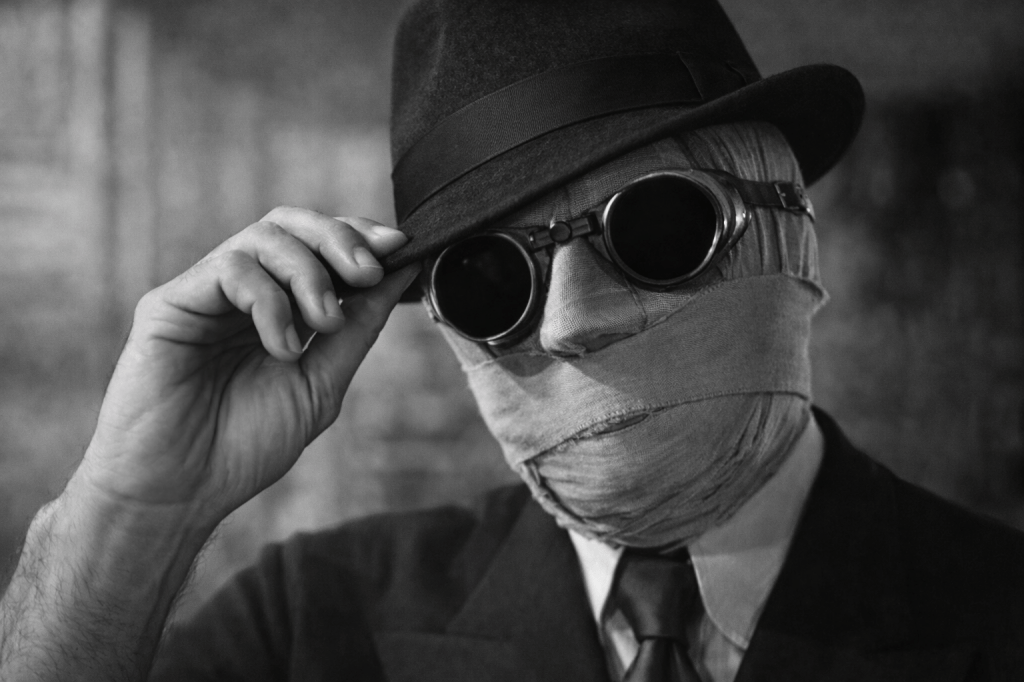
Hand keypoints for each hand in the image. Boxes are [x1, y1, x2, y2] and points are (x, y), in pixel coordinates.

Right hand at [73, 206, 418, 525]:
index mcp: (277, 308)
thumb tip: (403, 271)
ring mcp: (204, 294)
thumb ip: (358, 327)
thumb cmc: (244, 446)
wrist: (179, 494)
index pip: (317, 246)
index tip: (399, 247)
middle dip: (339, 237)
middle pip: (290, 224)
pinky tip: (282, 346)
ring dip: (310, 273)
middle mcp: (239, 292)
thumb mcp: (322, 383)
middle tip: (369, 271)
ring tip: (325, 323)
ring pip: (263, 237)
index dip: (358, 236)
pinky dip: (269, 301)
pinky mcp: (169, 303)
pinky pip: (229, 269)